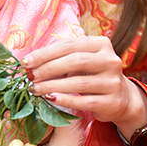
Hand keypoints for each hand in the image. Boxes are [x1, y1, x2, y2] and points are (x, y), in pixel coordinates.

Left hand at [23, 36, 146, 138]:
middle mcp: (110, 60)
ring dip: (52, 86)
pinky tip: (51, 99)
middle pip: (74, 61)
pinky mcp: (112, 101)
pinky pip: (84, 101)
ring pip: (78, 83)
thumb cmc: (93, 76)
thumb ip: (61, 58)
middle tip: (30, 76)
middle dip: (48, 69)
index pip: (68, 45)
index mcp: (101, 44)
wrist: (121, 99)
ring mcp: (113, 81)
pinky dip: (65, 100)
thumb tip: (29, 63)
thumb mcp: (81, 61)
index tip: (25, 62)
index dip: (44, 53)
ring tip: (35, 89)